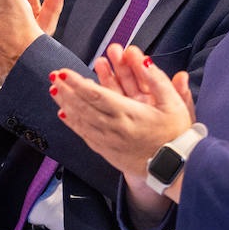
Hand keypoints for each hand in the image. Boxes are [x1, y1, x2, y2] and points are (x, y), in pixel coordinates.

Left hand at [51, 44, 194, 183]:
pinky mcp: (108, 152)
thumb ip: (157, 80)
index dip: (77, 83)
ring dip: (65, 105)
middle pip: (83, 107)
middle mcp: (114, 128)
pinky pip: (85, 136)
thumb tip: (144, 60)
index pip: (96, 95)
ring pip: (81, 121)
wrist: (175, 169)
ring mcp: (109, 142)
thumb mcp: (174, 104)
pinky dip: (73, 124)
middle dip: (66, 90)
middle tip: (53, 76)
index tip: (64, 72)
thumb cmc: (175, 135)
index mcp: (128, 114)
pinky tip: (64, 115)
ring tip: (54, 91)